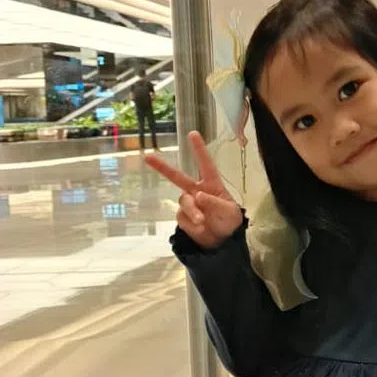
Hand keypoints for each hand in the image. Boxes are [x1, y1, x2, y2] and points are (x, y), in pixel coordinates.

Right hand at [146, 131, 242, 249]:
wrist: (223, 243)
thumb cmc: (229, 222)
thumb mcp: (229, 212)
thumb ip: (215, 203)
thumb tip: (198, 195)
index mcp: (212, 184)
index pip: (205, 164)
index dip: (199, 150)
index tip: (192, 133)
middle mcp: (197, 191)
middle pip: (177, 177)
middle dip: (162, 167)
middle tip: (147, 157)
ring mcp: (189, 204)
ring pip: (183, 202)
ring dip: (192, 211)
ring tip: (202, 221)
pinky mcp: (183, 218)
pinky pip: (182, 218)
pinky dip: (191, 224)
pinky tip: (201, 229)